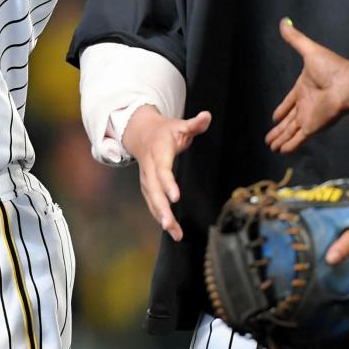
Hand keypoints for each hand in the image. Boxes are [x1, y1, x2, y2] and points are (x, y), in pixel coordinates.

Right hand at [122, 105, 211, 241]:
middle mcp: (149, 167)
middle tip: (170, 225)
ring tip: (174, 233)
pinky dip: (159, 216)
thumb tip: (207, 116)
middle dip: (161, 208)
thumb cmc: (165, 131)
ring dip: (161, 217)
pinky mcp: (147, 186)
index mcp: (158, 152)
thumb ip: (194, 124)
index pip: (162, 170)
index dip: (167, 183)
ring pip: (151, 200)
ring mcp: (146, 178)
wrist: (141, 133)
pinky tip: (171, 229)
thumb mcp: (180, 125)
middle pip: (153, 190)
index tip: (176, 197)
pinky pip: (152, 203)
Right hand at [266, 19, 348, 152]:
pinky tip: (281, 151)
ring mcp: (309, 117)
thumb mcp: (309, 50)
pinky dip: (290, 145)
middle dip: (279, 129)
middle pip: (288, 120)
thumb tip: (283, 22)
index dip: (282, 109)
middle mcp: (306, 105)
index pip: (289, 102)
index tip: (274, 117)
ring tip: (270, 147)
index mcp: (304, 88)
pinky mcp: (312, 126)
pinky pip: (298, 138)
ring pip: (291, 131)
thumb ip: (295, 38)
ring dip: (281, 139)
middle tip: (268, 138)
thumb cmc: (332, 67)